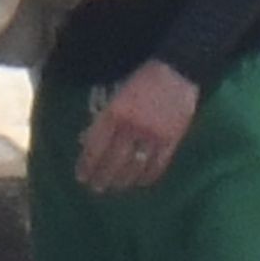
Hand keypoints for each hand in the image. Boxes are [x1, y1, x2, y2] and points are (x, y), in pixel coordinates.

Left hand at [77, 61, 199, 191]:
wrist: (178, 72)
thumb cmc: (142, 81)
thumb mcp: (116, 96)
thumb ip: (102, 119)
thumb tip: (84, 141)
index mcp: (115, 113)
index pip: (96, 147)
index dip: (87, 165)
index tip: (81, 177)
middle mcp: (132, 127)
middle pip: (113, 161)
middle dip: (102, 177)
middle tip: (96, 188)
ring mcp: (153, 136)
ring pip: (134, 167)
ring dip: (122, 181)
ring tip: (115, 187)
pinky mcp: (172, 141)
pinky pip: (158, 166)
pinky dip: (147, 177)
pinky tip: (139, 182)